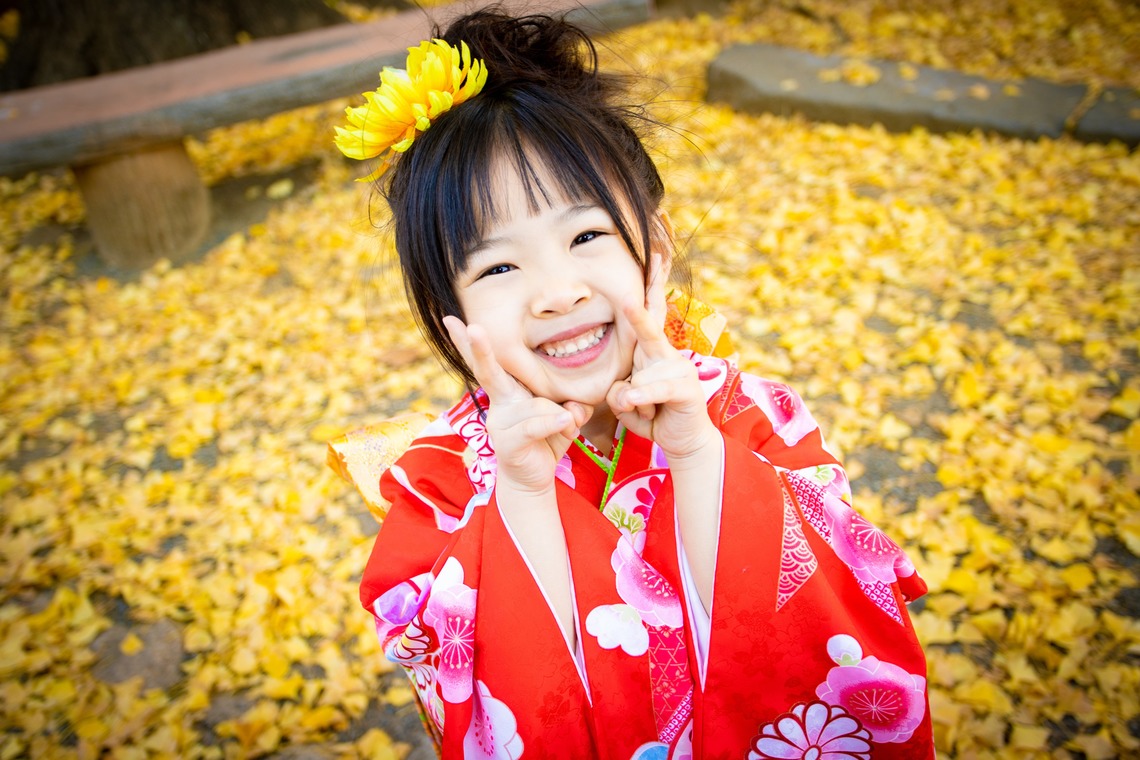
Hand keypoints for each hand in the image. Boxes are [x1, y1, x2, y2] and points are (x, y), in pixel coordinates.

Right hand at [443, 316, 591, 495]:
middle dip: (478, 348)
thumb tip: (573, 409)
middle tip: (473, 326)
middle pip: (488, 371)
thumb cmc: (546, 439)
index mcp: (509, 390)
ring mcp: (500, 423)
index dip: (469, 342)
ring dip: (560, 418)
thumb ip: (572, 406)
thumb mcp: (565, 417)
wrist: (532, 479)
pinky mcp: (507, 443)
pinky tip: (566, 423)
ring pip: (537, 405)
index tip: (449, 319)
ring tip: (564, 429)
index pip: (491, 362)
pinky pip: (534, 426)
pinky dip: (553, 423)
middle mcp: (500, 402)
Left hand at [606, 254, 717, 461]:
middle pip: (653, 318)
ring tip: (641, 411)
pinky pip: (654, 389)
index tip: (653, 256)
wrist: (684, 442)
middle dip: (652, 288)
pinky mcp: (686, 388)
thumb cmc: (653, 415)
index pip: (649, 313)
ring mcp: (678, 368)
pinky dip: (642, 399)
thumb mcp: (626, 402)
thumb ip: (619, 393)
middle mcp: (665, 354)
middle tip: (654, 258)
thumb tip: (625, 391)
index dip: (650, 285)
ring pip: (639, 376)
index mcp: (650, 351)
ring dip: (633, 400)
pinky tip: (635, 403)